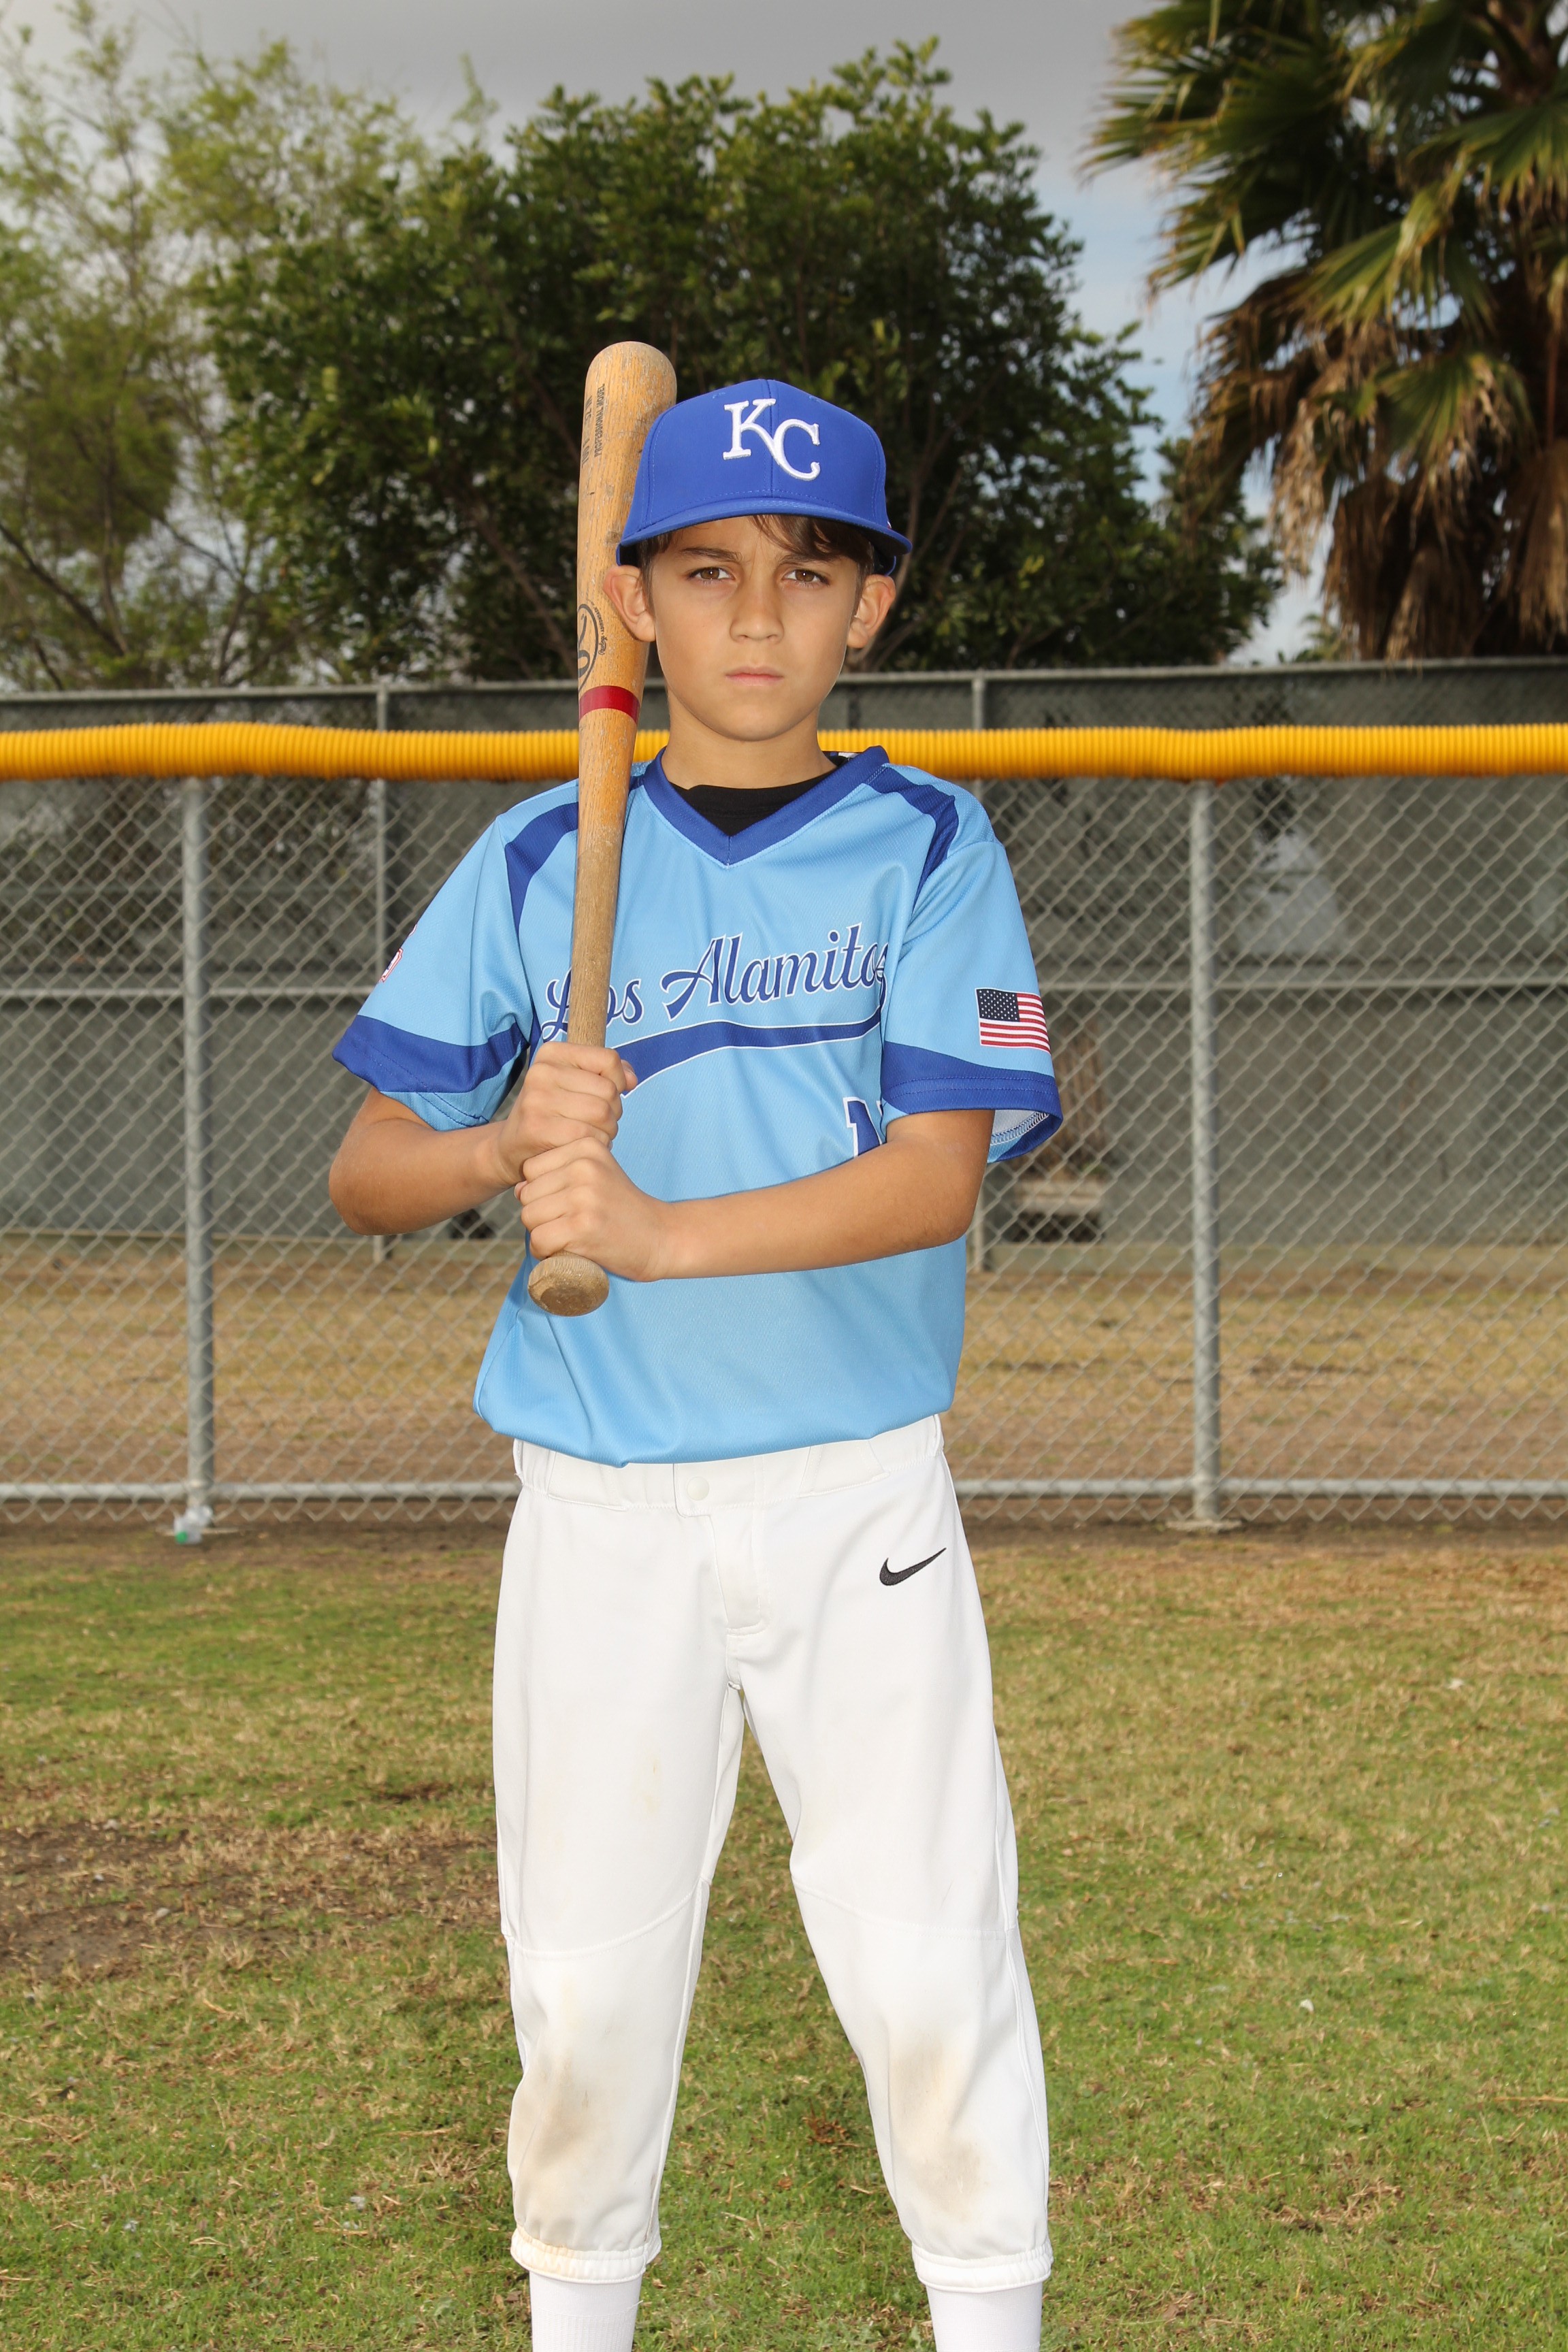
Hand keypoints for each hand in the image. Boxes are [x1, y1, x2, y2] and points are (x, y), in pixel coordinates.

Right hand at [485, 1043, 634, 1189]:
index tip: (605, 1097)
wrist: (512, 1147)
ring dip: (607, 1131)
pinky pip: (589, 1136)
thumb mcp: (576, 1084)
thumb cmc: (553, 1113)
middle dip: (613, 1112)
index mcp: (551, 1053)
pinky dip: (595, 1145)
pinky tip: (582, 1147)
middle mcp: (541, 1071)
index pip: (608, 1059)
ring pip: (602, 1114)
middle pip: (609, 1090)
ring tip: (592, 1135)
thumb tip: (631, 1080)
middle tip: (598, 1124)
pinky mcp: (537, 1128)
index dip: (618, 1082)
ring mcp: (537, 1099)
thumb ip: (609, 1074)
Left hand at [516, 1135, 678, 1282]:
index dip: (541, 1191)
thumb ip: (558, 1174)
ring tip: (569, 1237)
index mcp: (587, 1147)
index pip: (531, 1168)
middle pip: (526, 1193)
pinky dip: (545, 1253)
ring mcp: (584, 1196)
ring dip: (541, 1234)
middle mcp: (584, 1166)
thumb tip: (517, 1189)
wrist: (661, 1237)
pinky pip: (538, 1240)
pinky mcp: (583, 1227)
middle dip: (539, 1214)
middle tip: (568, 1225)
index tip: (567, 1204)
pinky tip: (566, 1251)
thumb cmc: (622, 1209)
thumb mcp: (595, 1176)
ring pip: (528, 1217)